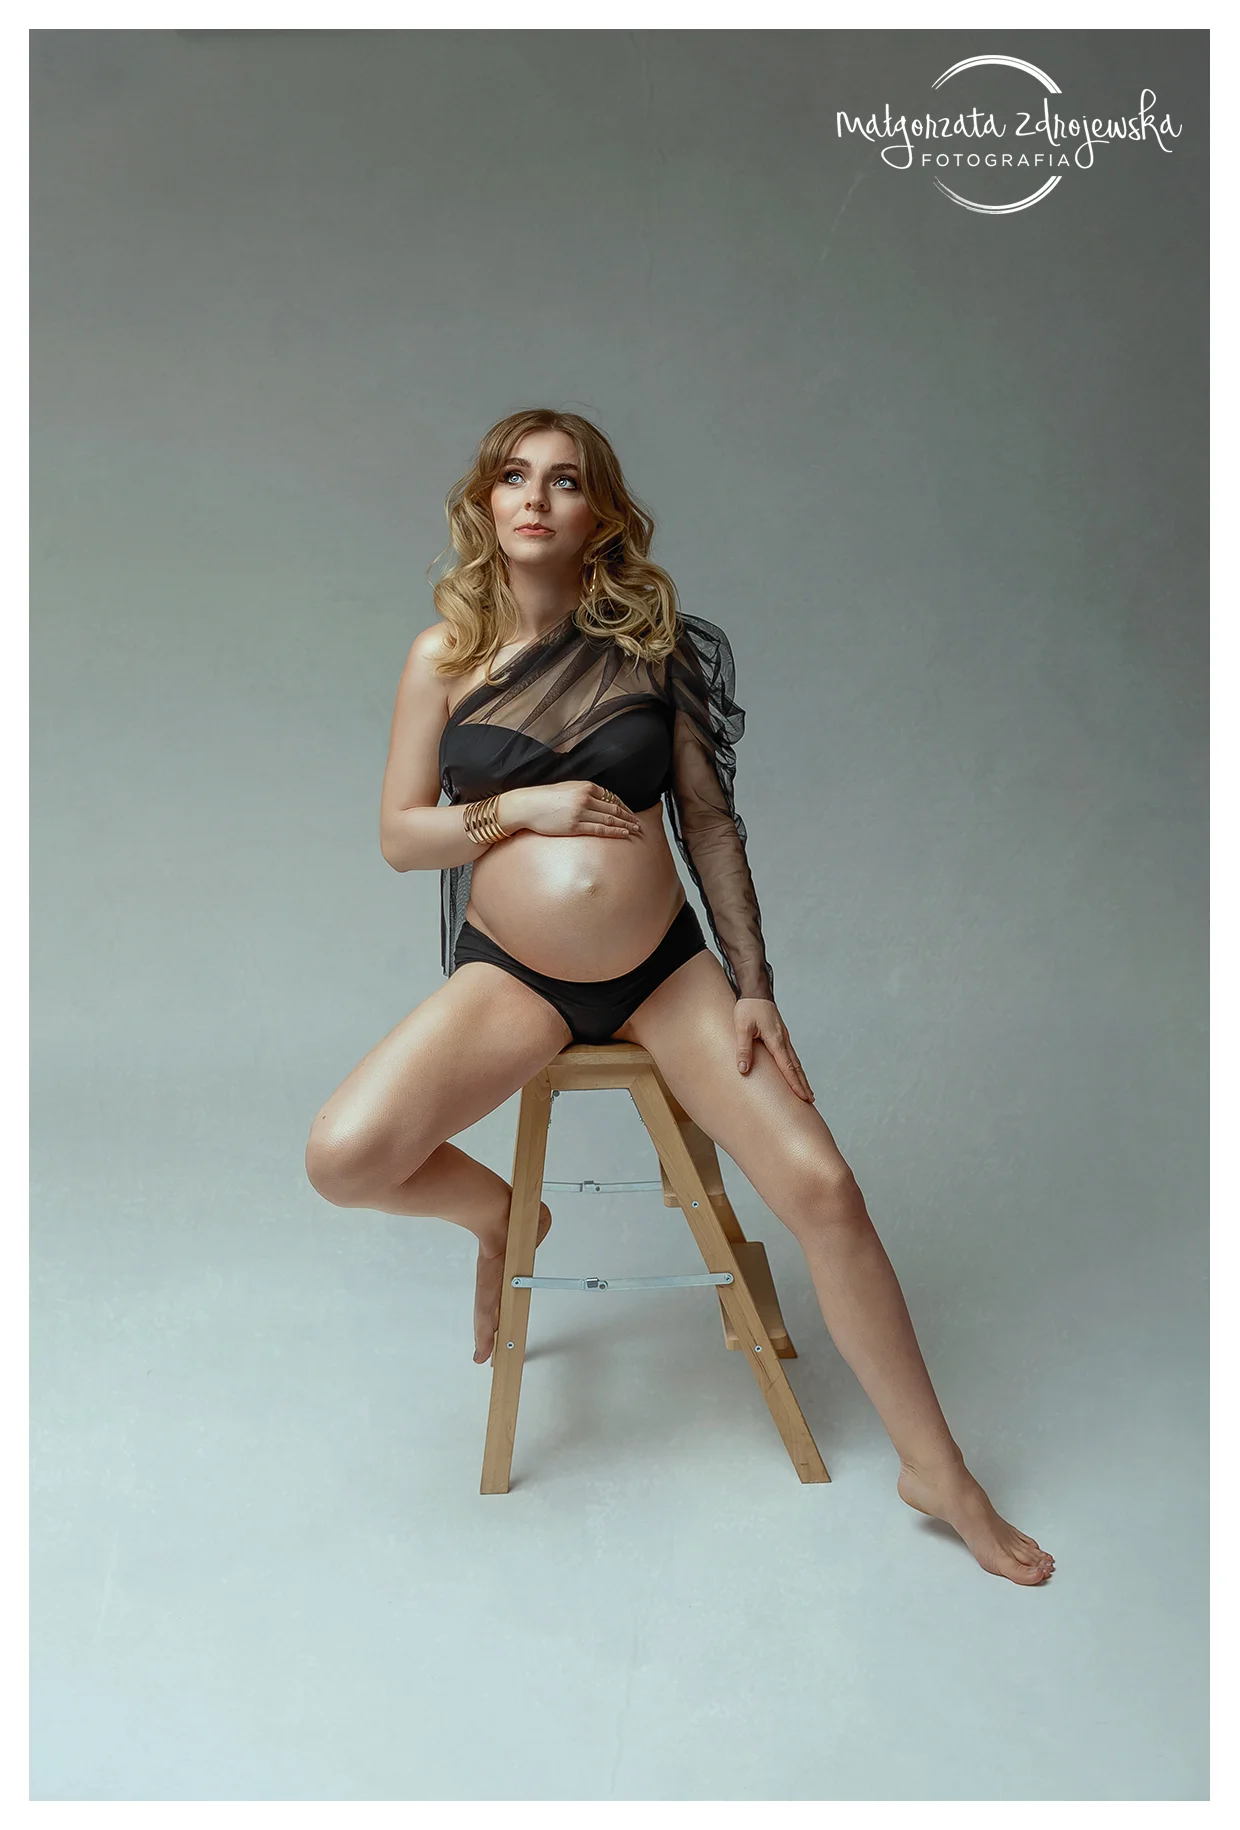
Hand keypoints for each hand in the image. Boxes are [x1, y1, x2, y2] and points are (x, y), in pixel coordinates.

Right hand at [504, 781, 641, 839]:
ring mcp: (580, 812)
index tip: (630, 813)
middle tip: (639, 823)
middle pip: (614, 807)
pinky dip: (614, 831)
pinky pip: (599, 829)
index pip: (611, 796)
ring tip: (634, 830)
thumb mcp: (567, 788)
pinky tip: (622, 833)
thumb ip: (583, 793)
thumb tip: (597, 800)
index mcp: (584, 786)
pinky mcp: (574, 826)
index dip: (623, 805)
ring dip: (625, 824)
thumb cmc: (544, 798)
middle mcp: (585, 798)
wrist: (527, 806)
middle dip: (628, 816)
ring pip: (609, 818)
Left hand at [734, 998, 814, 1101]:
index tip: (802, 1096)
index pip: (787, 1066)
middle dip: (803, 1084)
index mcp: (776, 1040)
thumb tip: (743, 1069)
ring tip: (807, 1092)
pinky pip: (791, 1055)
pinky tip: (796, 1073)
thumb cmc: (748, 1007)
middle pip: (796, 1066)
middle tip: (810, 1100)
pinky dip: (796, 1067)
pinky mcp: (781, 1036)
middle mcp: (783, 1040)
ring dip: (801, 1077)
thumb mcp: (742, 1027)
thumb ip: (743, 1048)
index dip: (794, 1083)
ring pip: (796, 1061)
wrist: (756, 991)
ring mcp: (784, 1038)